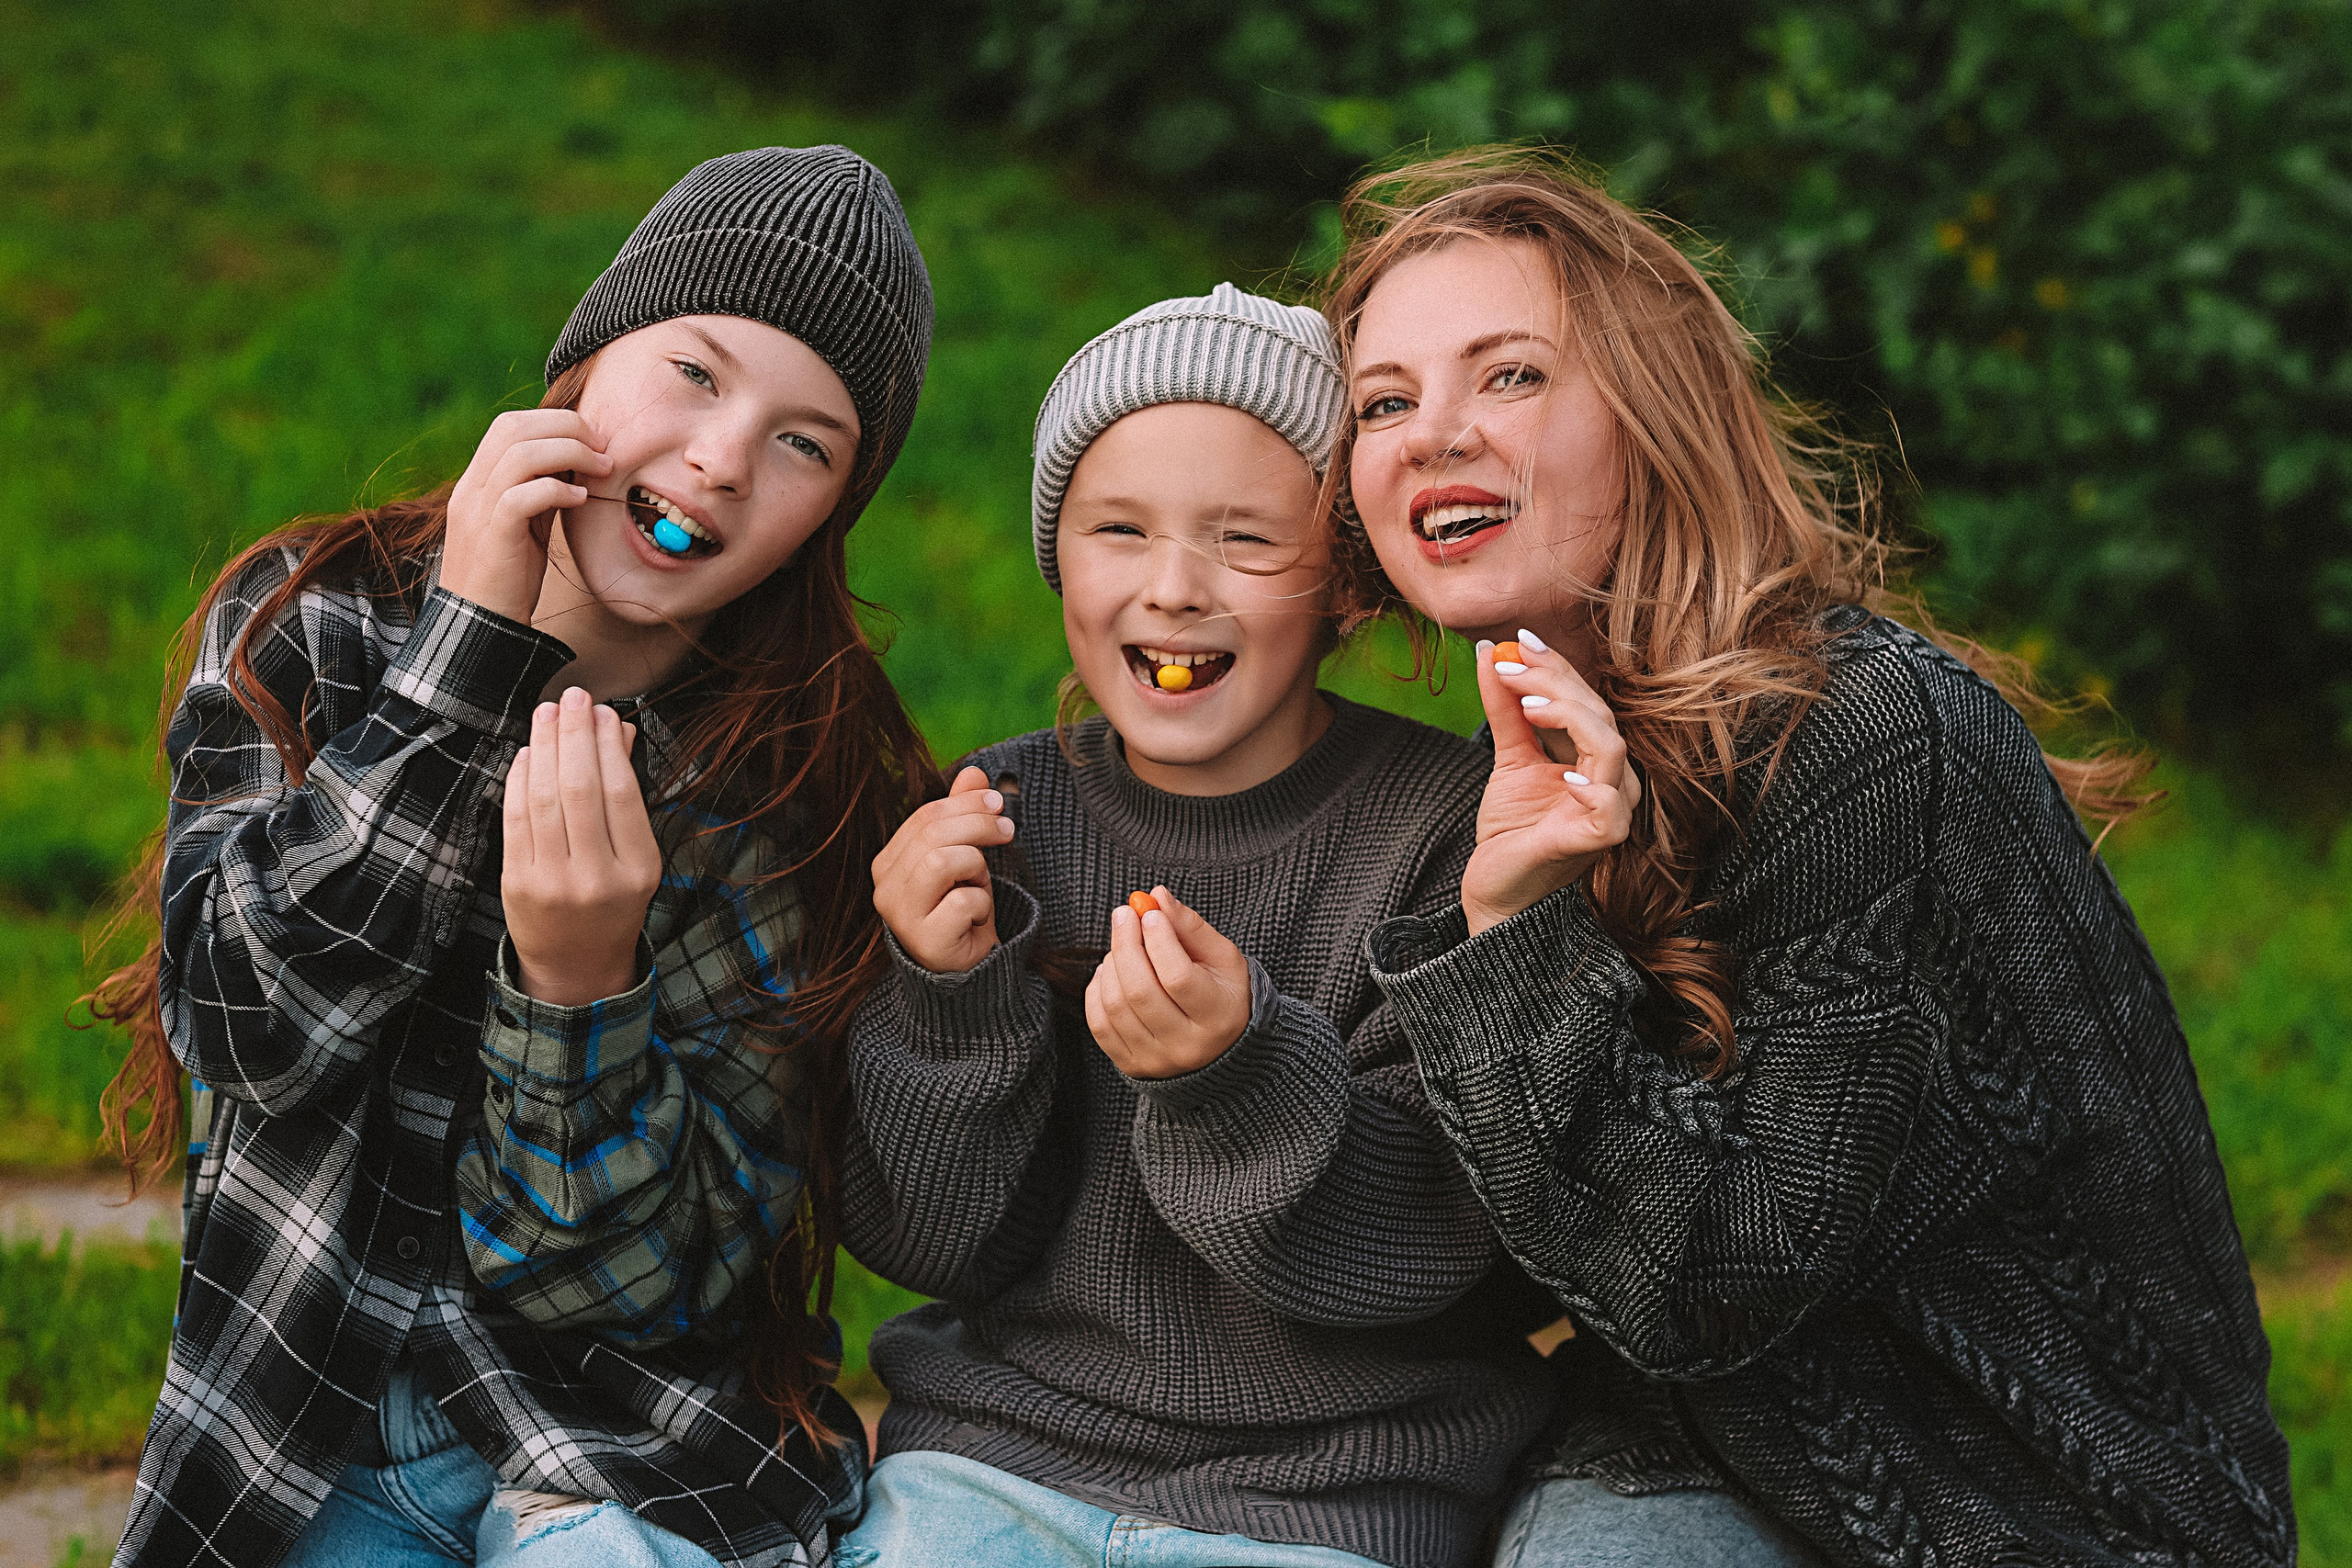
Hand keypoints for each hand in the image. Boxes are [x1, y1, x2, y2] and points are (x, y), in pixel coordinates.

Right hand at [441, 409, 613, 623]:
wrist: (482, 625)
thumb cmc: (509, 575)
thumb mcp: (527, 524)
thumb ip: (542, 491)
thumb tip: (577, 463)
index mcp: (477, 481)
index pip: (509, 425)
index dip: (554, 421)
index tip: (593, 439)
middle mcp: (471, 488)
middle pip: (513, 428)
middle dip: (566, 428)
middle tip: (604, 448)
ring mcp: (477, 510)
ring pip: (520, 454)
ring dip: (570, 453)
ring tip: (602, 469)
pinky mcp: (492, 535)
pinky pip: (522, 495)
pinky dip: (557, 489)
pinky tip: (581, 499)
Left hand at [500, 687, 662, 1005]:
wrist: (576, 966)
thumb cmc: (612, 903)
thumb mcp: (635, 857)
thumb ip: (627, 795)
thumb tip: (620, 730)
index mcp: (638, 869)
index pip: (621, 792)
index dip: (609, 745)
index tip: (604, 711)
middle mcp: (597, 878)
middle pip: (581, 789)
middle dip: (574, 735)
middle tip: (572, 697)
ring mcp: (554, 883)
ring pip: (546, 799)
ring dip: (544, 747)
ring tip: (547, 713)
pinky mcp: (518, 884)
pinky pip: (517, 820)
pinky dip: (520, 780)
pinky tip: (527, 753)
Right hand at [871, 766, 1014, 973]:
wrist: (966, 967)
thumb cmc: (960, 907)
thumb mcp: (965, 854)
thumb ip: (963, 814)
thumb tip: (974, 771)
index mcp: (888, 863)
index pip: (924, 817)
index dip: (965, 804)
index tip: (998, 804)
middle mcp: (885, 888)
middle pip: (933, 835)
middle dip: (978, 826)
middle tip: (1008, 831)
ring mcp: (901, 917)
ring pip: (942, 862)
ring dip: (975, 867)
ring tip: (981, 883)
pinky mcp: (925, 940)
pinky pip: (963, 901)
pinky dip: (981, 903)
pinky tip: (977, 916)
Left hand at [1083, 886, 1251, 1078]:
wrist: (1220, 1048)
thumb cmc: (1221, 993)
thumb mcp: (1221, 958)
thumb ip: (1190, 926)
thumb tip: (1156, 896)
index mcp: (1217, 1017)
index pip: (1178, 977)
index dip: (1159, 940)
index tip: (1150, 912)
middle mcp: (1186, 1046)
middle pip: (1140, 991)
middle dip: (1126, 944)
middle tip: (1124, 914)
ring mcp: (1155, 1060)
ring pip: (1115, 1005)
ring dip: (1111, 964)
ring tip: (1123, 945)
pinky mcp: (1130, 1065)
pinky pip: (1099, 1023)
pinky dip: (1098, 989)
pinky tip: (1111, 972)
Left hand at [1461, 630, 1640, 935]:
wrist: (1498, 890)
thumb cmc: (1514, 830)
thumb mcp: (1508, 758)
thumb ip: (1504, 710)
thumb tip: (1492, 653)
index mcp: (1597, 758)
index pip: (1585, 700)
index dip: (1555, 668)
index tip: (1518, 641)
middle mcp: (1614, 780)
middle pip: (1599, 715)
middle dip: (1554, 683)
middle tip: (1511, 663)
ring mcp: (1609, 811)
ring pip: (1611, 749)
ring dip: (1569, 718)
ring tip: (1528, 706)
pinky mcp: (1594, 842)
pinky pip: (1610, 813)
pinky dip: (1594, 790)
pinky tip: (1566, 775)